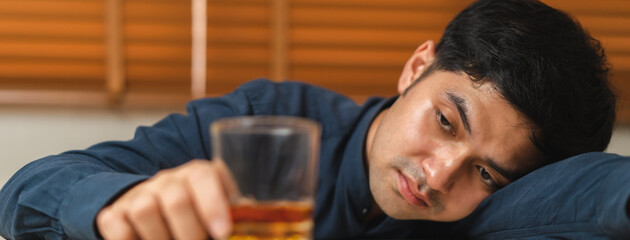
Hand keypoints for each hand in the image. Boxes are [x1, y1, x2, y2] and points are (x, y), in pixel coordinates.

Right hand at [96, 159, 236, 239]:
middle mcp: (167, 180)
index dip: (213, 204)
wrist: (151, 206)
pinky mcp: (114, 212)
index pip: (203, 176)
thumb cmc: (198, 214)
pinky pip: (118, 225)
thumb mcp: (219, 210)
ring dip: (160, 239)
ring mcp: (139, 194)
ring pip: (145, 210)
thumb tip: (255, 222)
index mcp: (197, 175)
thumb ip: (237, 216)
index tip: (223, 232)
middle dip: (190, 234)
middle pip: (176, 200)